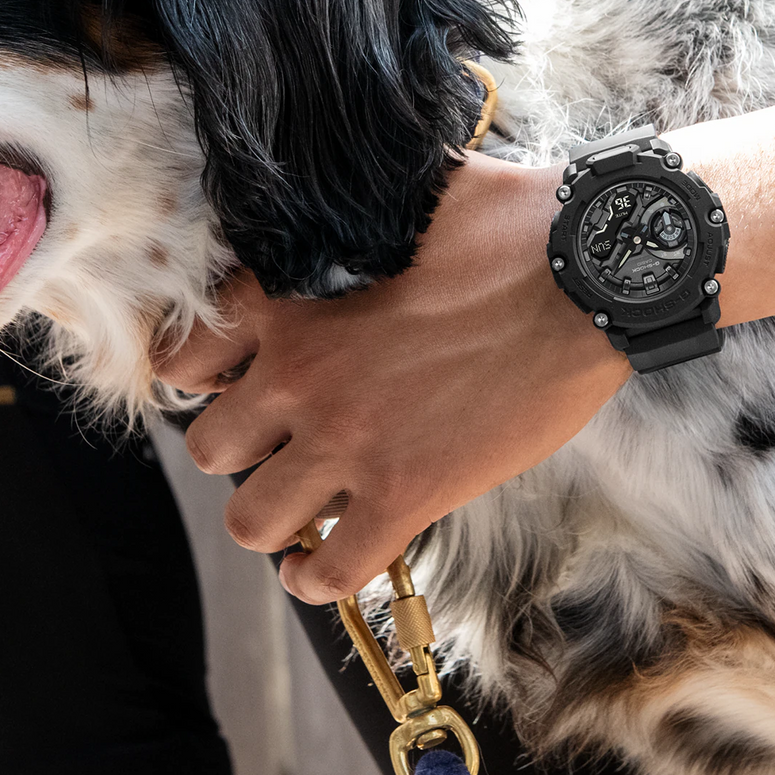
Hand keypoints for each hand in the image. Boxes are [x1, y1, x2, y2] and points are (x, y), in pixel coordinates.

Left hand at [159, 87, 774, 604]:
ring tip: (304, 501)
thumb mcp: (402, 198)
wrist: (589, 273)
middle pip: (209, 446)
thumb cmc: (508, 223)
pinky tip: (327, 559)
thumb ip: (343, 218)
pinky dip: (319, 576)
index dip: (201, 374)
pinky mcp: (407, 494)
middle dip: (241, 445)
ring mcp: (350, 441)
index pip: (184, 355)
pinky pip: (331, 571)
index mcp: (289, 299)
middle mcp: (301, 375)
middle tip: (282, 439)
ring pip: (250, 520)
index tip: (231, 381)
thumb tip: (333, 201)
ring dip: (271, 515)